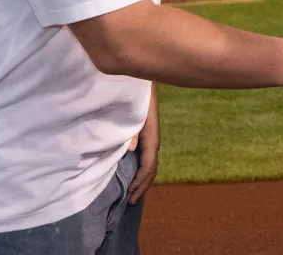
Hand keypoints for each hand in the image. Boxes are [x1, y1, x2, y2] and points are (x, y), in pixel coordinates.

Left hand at [126, 88, 159, 204]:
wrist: (141, 81)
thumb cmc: (136, 95)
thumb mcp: (133, 111)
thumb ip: (131, 129)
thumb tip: (132, 149)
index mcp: (151, 136)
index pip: (149, 165)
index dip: (140, 182)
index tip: (129, 194)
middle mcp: (153, 139)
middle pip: (152, 169)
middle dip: (142, 186)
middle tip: (131, 201)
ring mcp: (150, 137)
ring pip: (151, 163)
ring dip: (143, 180)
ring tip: (133, 192)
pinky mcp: (145, 134)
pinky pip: (147, 157)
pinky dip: (141, 169)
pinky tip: (134, 172)